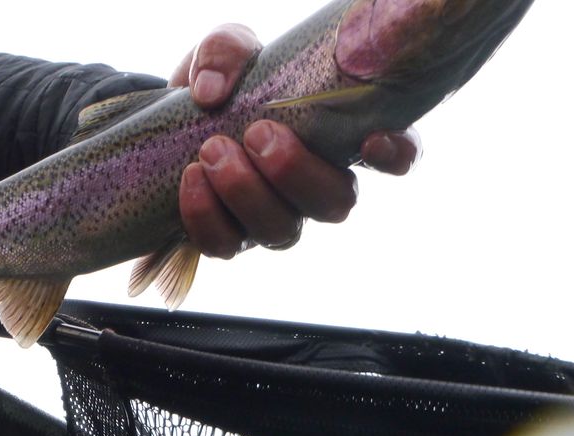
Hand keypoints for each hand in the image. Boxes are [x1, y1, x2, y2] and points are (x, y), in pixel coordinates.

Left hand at [170, 24, 420, 256]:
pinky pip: (225, 246)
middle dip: (296, 171)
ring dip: (246, 192)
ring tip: (211, 150)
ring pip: (282, 231)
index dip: (397, 155)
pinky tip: (191, 178)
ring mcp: (276, 217)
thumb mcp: (228, 52)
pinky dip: (205, 215)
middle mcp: (317, 187)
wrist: (175, 123)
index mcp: (341, 137)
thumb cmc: (224, 84)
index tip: (371, 139)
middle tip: (258, 133)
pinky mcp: (230, 237)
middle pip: (335, 204)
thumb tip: (213, 92)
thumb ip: (227, 52)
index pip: (397, 156)